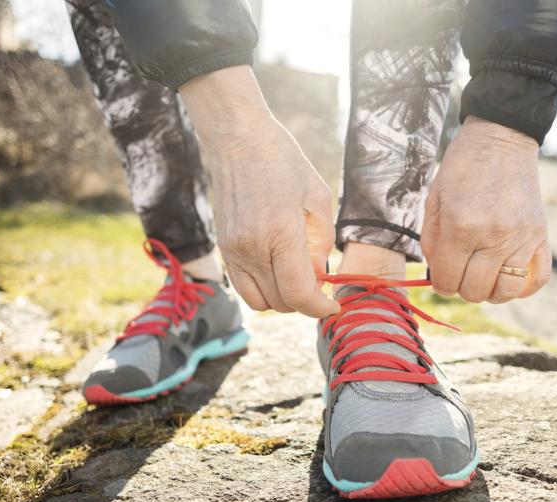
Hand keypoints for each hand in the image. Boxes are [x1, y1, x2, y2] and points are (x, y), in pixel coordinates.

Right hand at [180, 67, 338, 317]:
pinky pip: (243, 287)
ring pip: (260, 302)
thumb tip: (319, 275)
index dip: (319, 308)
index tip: (333, 306)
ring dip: (282, 299)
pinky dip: (263, 289)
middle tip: (318, 282)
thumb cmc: (283, 161)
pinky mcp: (224, 248)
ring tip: (297, 277)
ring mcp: (233, 250)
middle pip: (281, 302)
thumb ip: (322, 242)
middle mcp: (252, 247)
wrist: (237, 139)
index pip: (299, 293)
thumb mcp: (318, 197)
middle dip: (305, 301)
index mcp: (280, 233)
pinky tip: (277, 270)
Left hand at [421, 116, 551, 303]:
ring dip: (489, 291)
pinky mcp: (540, 236)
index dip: (440, 283)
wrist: (500, 139)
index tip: (442, 273)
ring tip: (483, 275)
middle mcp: (493, 237)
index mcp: (461, 227)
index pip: (446, 280)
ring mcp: (521, 238)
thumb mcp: (434, 200)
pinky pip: (537, 279)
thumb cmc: (462, 168)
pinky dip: (522, 287)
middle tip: (460, 270)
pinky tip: (508, 276)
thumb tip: (437, 274)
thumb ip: (432, 241)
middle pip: (474, 291)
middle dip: (461, 287)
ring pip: (504, 292)